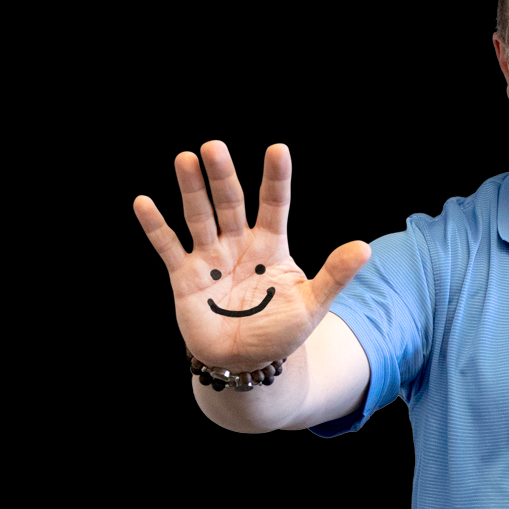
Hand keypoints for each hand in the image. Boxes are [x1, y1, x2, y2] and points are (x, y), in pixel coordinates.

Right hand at [134, 141, 370, 370]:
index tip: (278, 149)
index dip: (275, 179)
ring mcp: (210, 259)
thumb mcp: (311, 305)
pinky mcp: (184, 277)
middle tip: (214, 147)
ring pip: (199, 217)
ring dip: (191, 190)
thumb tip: (364, 249)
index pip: (274, 205)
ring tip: (185, 160)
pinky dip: (155, 226)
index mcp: (270, 246)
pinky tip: (144, 203)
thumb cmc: (279, 331)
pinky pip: (168, 247)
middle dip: (222, 176)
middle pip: (230, 203)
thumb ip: (334, 275)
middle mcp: (238, 244)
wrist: (244, 362)